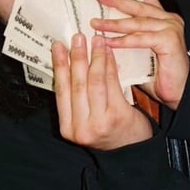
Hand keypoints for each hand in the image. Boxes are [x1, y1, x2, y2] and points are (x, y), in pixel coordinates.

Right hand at [52, 33, 151, 149]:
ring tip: (95, 41)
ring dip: (95, 58)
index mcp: (67, 127)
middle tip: (77, 37)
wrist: (132, 152)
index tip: (57, 46)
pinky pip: (112, 84)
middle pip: (76, 84)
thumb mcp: (85, 119)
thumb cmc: (108, 131)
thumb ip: (76, 98)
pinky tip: (109, 53)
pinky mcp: (118, 116)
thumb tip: (70, 62)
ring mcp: (99, 122)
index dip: (59, 65)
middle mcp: (81, 127)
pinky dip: (110, 65)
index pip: (60, 91)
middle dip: (76, 57)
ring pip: (94, 82)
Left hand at [91, 0, 188, 109]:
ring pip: (137, 22)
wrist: (180, 92)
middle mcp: (168, 20)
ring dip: (114, 23)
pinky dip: (124, 40)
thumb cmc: (160, 75)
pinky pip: (141, 38)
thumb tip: (103, 31)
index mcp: (162, 20)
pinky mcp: (170, 40)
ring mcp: (171, 28)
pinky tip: (109, 41)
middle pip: (138, 6)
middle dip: (116, 0)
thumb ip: (129, 37)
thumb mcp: (140, 52)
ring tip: (96, 23)